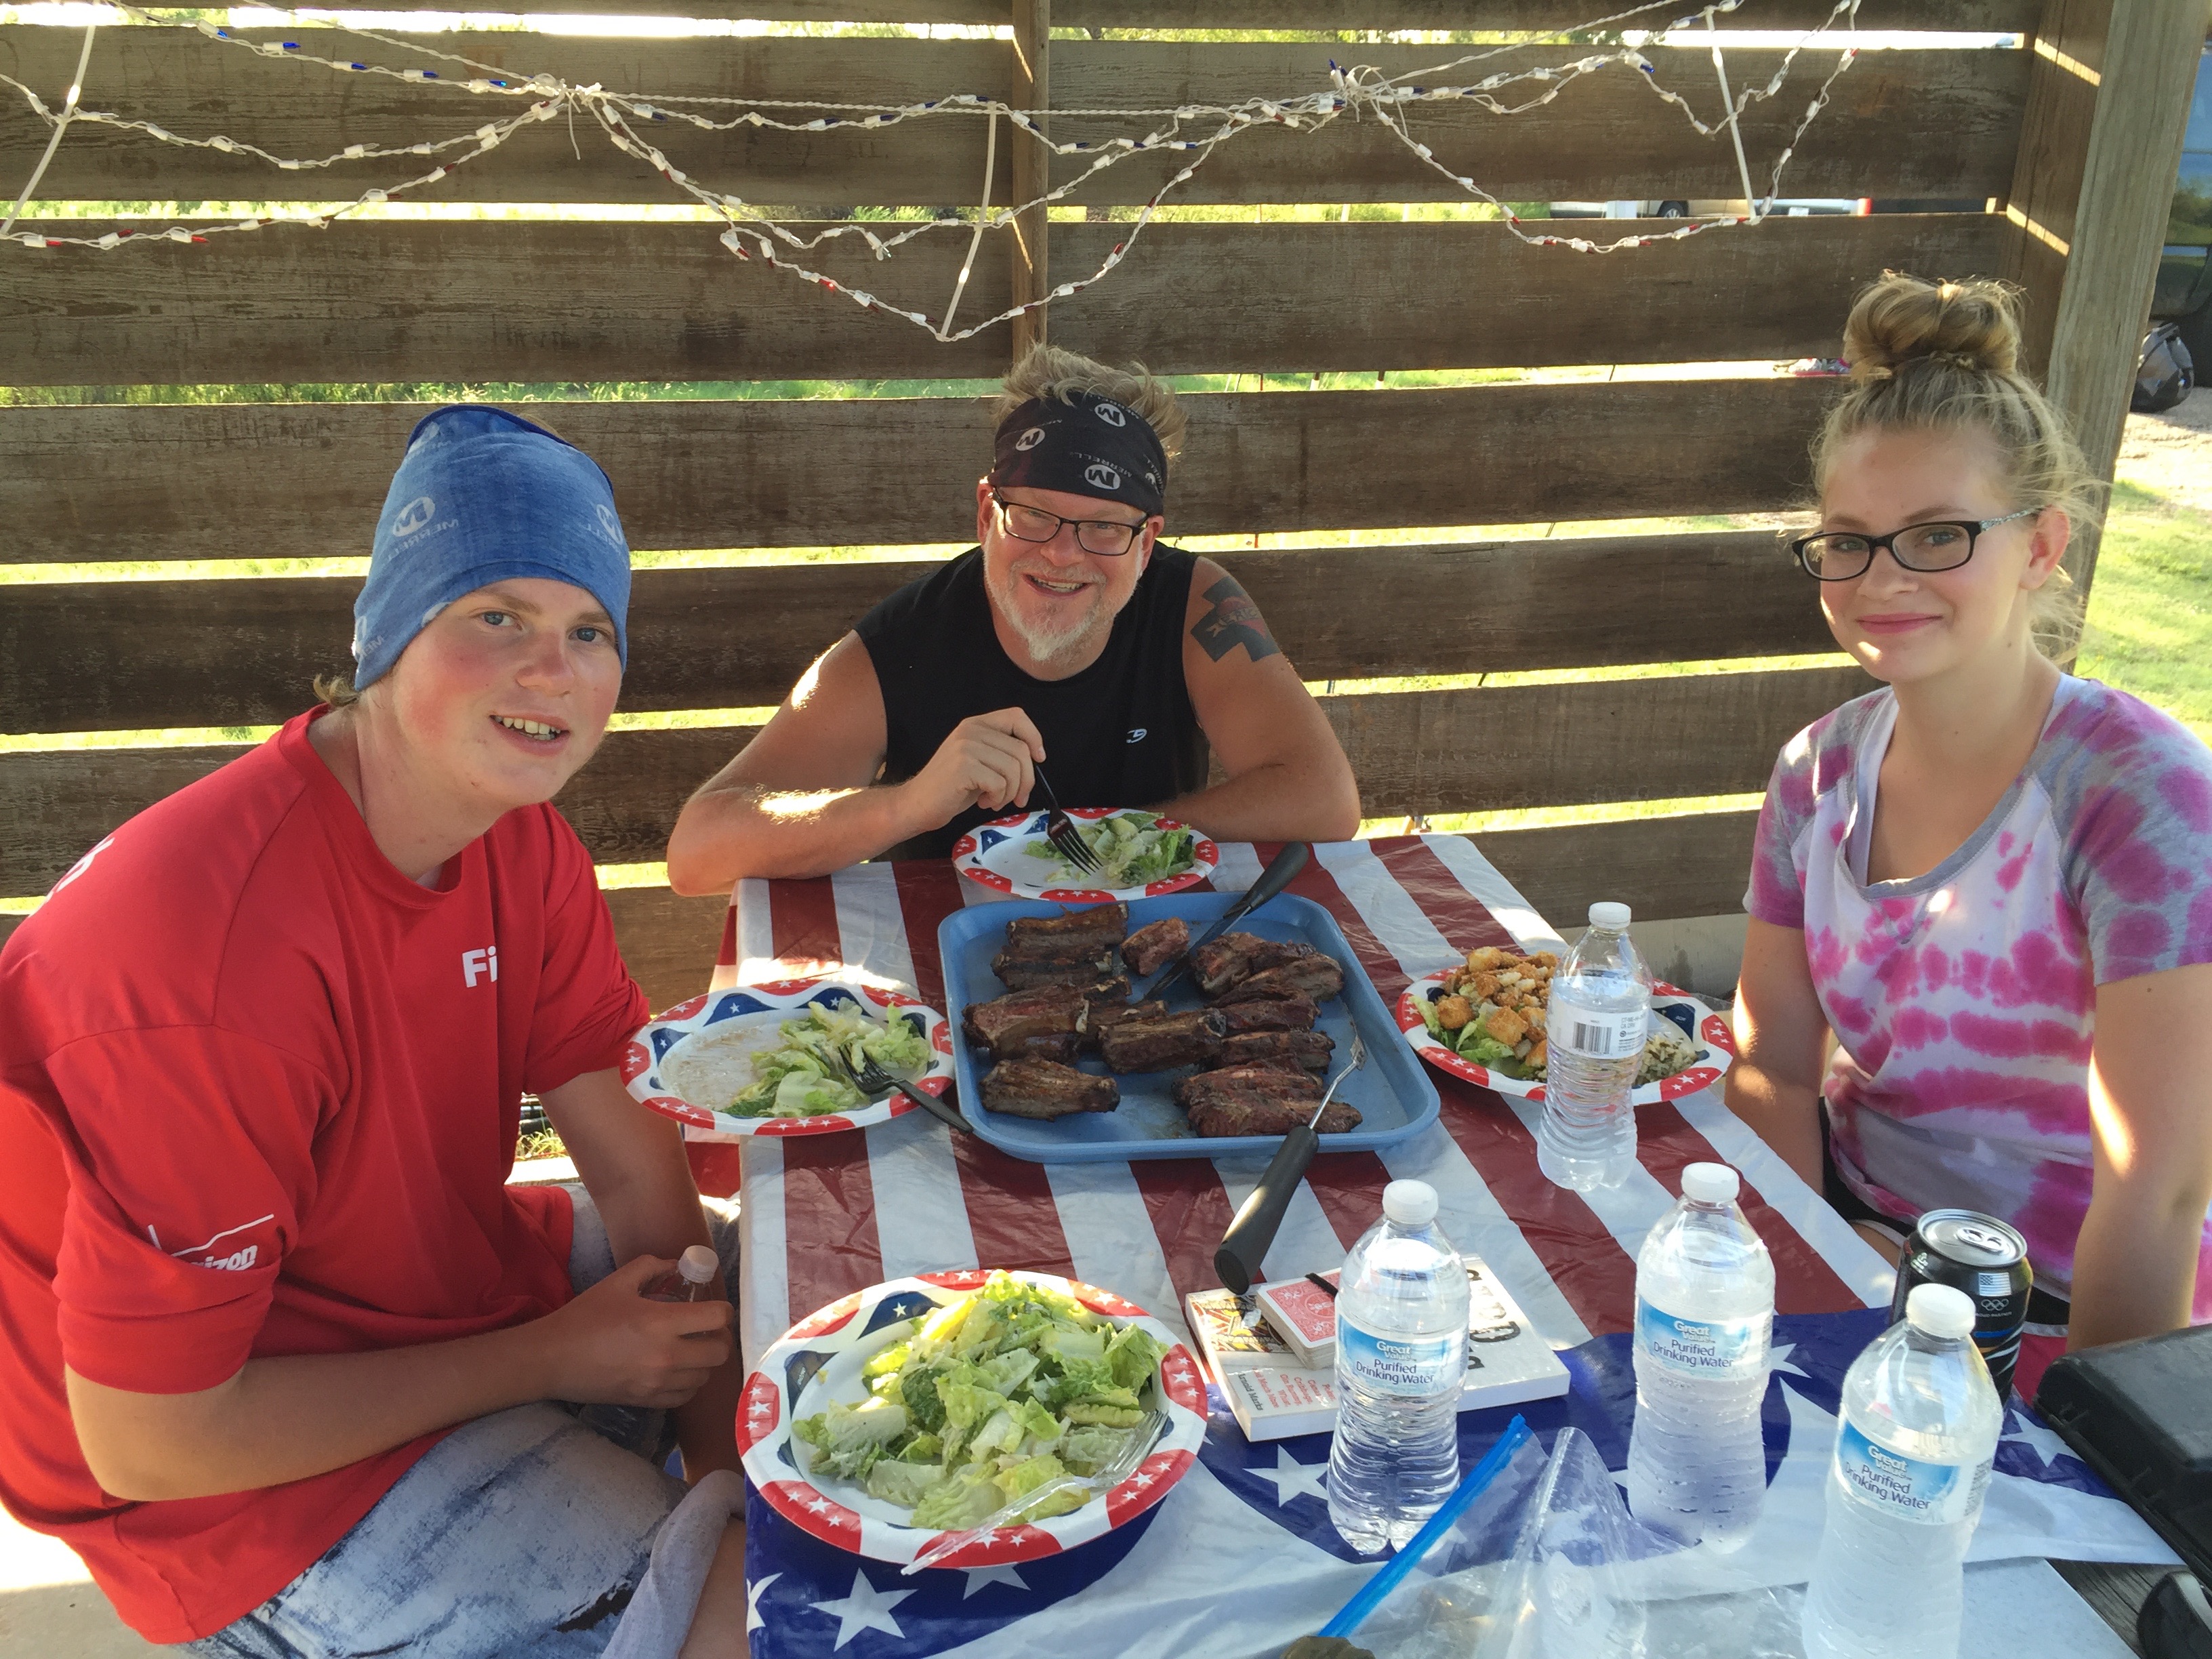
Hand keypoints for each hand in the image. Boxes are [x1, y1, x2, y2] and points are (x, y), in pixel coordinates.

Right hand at [534, 1254, 735, 1408]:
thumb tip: (678, 1264)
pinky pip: (686, 1396)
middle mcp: (665, 1356)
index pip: (717, 1318)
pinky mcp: (647, 1402)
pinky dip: (690, 1383)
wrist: (552, 1359)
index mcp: (660, 1322)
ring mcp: (657, 1383)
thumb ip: (652, 1266)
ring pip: (706, 1376)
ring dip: (706, 1361)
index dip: (723, 1310)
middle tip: (708, 1329)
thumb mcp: (618, 1282)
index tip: (714, 1307)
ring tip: (693, 1348)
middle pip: (720, 1351)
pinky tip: (679, 1370)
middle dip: (720, 1336)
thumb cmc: (584, 1317)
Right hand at [899, 708, 1045, 830]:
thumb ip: (1002, 752)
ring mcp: (966, 747)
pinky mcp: (963, 767)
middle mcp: (970, 730)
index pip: (1016, 716)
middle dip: (1026, 780)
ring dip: (1010, 792)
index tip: (1038, 759)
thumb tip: (1035, 757)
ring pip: (1013, 769)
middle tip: (1017, 798)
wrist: (917, 804)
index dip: (1034, 736)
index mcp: (975, 724)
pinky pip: (1000, 783)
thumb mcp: (979, 762)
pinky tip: (983, 802)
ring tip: (994, 800)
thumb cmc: (952, 788)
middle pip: (1021, 750)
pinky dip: (998, 799)